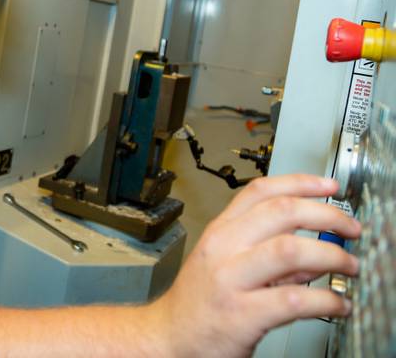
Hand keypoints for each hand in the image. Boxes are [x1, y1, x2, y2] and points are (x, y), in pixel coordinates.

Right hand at [154, 174, 359, 357]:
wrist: (171, 337)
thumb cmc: (199, 302)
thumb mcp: (225, 264)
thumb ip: (267, 253)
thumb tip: (313, 250)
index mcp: (220, 231)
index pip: (260, 191)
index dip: (300, 182)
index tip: (329, 186)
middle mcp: (224, 248)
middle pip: (281, 212)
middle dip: (326, 215)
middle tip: (350, 228)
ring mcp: (231, 280)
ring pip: (289, 250)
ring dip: (330, 256)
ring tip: (349, 267)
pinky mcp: (242, 314)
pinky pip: (294, 300)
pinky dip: (326, 301)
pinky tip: (337, 304)